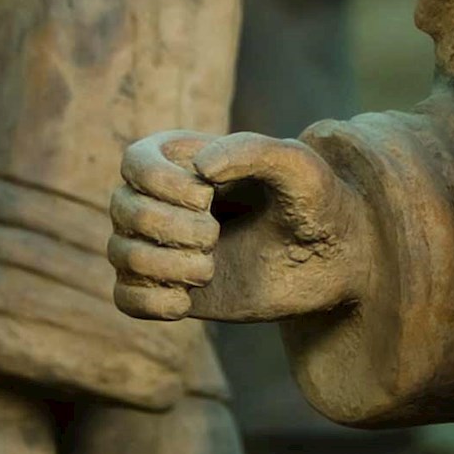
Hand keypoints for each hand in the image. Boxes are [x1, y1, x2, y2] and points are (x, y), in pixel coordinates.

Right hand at [109, 130, 371, 324]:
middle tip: (214, 238)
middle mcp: (167, 198)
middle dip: (167, 228)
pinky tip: (186, 302)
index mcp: (189, 157)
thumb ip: (253, 151)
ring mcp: (166, 244)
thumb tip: (200, 169)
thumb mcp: (299, 167)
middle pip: (122, 208)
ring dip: (162, 265)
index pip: (134, 161)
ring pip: (119, 253)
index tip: (206, 197)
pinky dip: (147, 302)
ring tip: (208, 270)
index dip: (158, 183)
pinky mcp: (170, 285)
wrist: (334, 260)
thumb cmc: (318, 202)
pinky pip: (124, 297)